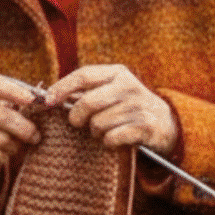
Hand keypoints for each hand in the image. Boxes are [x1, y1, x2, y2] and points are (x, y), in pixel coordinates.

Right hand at [0, 74, 43, 170]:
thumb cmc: (1, 121)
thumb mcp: (9, 106)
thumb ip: (25, 100)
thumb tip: (44, 93)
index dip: (14, 91)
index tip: (33, 100)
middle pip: (4, 117)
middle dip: (26, 129)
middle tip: (36, 137)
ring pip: (2, 140)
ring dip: (15, 146)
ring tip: (14, 145)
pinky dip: (4, 157)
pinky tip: (1, 154)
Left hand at [45, 64, 178, 153]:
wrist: (166, 123)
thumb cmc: (127, 107)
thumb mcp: (111, 90)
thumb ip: (85, 91)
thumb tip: (49, 96)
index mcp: (117, 73)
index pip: (84, 75)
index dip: (62, 88)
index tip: (47, 101)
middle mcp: (128, 86)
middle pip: (87, 102)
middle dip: (76, 117)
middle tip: (78, 123)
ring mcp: (138, 105)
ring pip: (98, 123)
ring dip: (95, 132)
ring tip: (104, 130)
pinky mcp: (145, 126)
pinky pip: (111, 138)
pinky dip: (108, 142)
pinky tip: (114, 138)